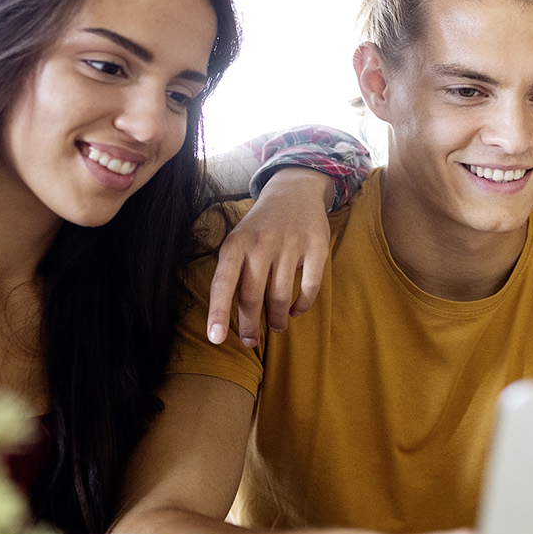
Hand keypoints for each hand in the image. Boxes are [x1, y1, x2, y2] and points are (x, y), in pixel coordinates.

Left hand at [207, 168, 335, 346]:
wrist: (294, 191)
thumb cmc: (260, 227)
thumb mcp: (238, 240)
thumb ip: (233, 272)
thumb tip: (228, 315)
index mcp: (236, 243)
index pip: (223, 282)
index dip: (219, 312)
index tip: (216, 338)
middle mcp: (261, 243)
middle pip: (252, 297)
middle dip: (250, 326)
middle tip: (250, 341)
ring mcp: (290, 244)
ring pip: (280, 297)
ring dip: (276, 319)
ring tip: (276, 326)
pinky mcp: (316, 246)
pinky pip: (309, 287)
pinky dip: (302, 306)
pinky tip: (295, 310)